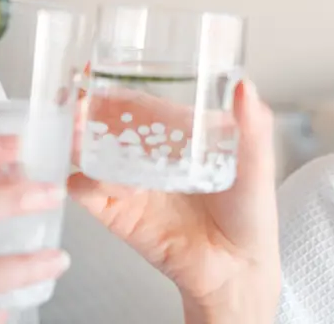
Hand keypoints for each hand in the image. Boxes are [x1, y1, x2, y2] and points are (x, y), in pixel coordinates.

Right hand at [69, 80, 280, 322]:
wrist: (239, 269)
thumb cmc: (250, 215)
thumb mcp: (257, 165)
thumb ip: (252, 128)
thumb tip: (245, 85)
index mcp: (173, 136)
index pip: (134, 103)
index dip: (112, 84)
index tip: (95, 65)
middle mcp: (145, 156)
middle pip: (101, 123)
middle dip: (83, 106)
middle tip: (76, 92)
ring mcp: (129, 184)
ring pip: (87, 153)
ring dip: (77, 138)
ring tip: (79, 127)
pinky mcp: (118, 214)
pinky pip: (89, 191)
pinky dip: (91, 180)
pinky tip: (117, 183)